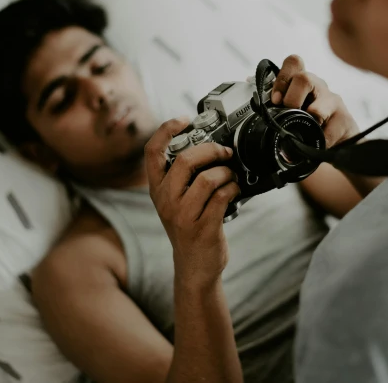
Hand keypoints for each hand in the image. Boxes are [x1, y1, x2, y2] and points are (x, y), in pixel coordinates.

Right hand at [145, 118, 240, 290]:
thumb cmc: (189, 228)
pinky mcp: (203, 227)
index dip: (166, 130)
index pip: (152, 152)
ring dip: (226, 172)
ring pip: (208, 178)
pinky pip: (223, 196)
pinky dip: (233, 188)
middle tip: (225, 152)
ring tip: (231, 175)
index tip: (184, 120)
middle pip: (186, 160)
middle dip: (211, 150)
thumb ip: (183, 178)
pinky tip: (235, 190)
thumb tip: (208, 147)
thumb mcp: (176, 202)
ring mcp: (184, 215)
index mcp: (157, 190)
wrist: (194, 268)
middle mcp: (166, 200)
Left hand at [271, 55, 359, 146]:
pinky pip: (329, 132)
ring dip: (308, 121)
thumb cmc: (311, 122)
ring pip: (318, 107)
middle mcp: (318, 87)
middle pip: (304, 78)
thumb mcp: (293, 109)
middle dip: (291, 99)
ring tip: (305, 132)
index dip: (282, 78)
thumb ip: (276, 102)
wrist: (340, 140)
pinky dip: (320, 141)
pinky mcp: (344, 120)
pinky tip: (319, 144)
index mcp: (303, 82)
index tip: (275, 100)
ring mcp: (333, 102)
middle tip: (288, 115)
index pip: (294, 63)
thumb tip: (252, 87)